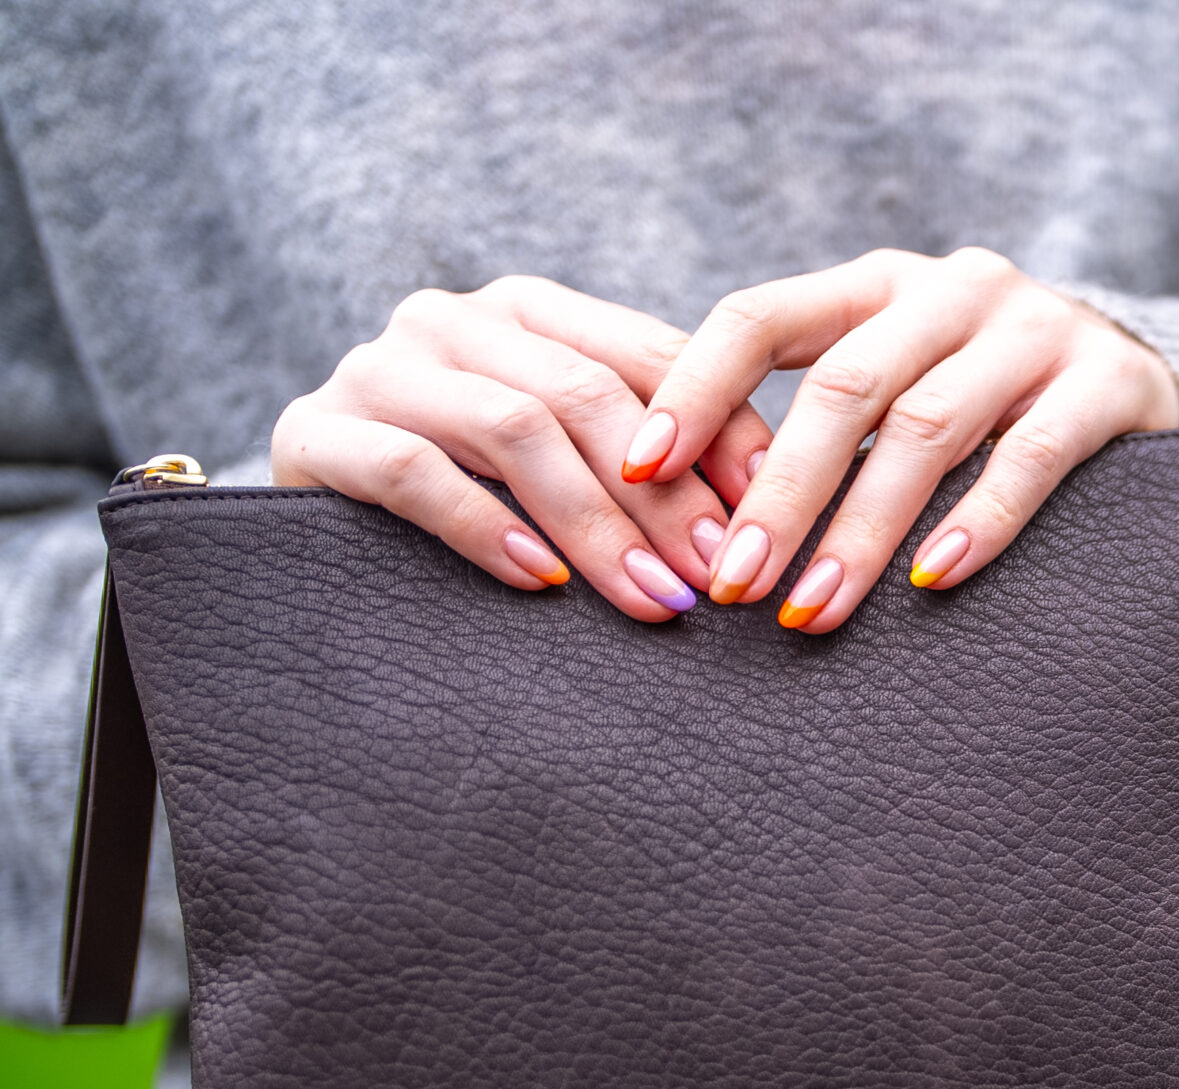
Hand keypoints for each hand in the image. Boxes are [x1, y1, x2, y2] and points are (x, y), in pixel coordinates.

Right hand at [269, 278, 773, 622]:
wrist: (315, 542)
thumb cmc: (477, 507)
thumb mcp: (569, 465)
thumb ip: (648, 459)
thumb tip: (768, 513)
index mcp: (529, 312)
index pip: (649, 356)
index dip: (722, 432)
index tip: (775, 511)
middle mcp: (451, 320)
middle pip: (586, 394)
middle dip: (666, 496)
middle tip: (720, 575)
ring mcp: (379, 370)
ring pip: (514, 428)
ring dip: (597, 525)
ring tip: (652, 598)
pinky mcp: (317, 433)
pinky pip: (415, 474)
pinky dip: (488, 529)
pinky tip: (542, 583)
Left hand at [625, 248, 1178, 632]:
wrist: (1142, 367)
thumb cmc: (987, 392)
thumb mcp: (899, 370)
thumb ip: (823, 414)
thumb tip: (690, 510)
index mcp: (878, 281)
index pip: (760, 316)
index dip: (693, 390)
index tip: (638, 470)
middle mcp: (952, 290)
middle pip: (844, 389)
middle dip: (778, 494)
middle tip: (733, 585)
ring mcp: (1035, 332)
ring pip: (925, 429)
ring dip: (861, 529)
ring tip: (814, 608)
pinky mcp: (1106, 384)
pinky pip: (1031, 456)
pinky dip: (978, 521)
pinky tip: (932, 579)